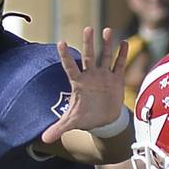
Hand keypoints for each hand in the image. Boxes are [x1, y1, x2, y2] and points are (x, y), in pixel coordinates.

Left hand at [41, 26, 128, 143]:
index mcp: (78, 83)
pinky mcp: (116, 80)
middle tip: (88, 29)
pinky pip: (119, 65)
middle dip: (89, 43)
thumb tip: (44, 139)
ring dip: (107, 45)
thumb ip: (58, 128)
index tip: (61, 42)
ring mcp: (104, 76)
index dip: (66, 56)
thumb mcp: (71, 122)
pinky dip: (122, 55)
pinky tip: (124, 43)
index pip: (70, 67)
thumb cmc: (86, 117)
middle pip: (89, 56)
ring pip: (105, 57)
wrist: (104, 121)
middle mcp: (91, 76)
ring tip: (107, 30)